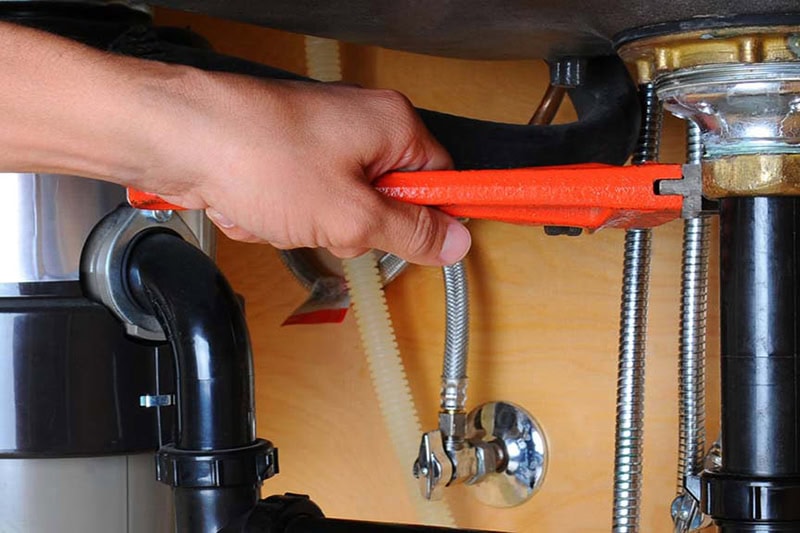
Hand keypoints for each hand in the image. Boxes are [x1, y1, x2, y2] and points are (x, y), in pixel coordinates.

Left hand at [137, 72, 470, 265]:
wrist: (181, 140)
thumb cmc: (259, 156)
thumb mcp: (351, 215)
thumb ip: (410, 232)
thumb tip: (454, 243)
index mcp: (392, 125)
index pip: (441, 180)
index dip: (430, 219)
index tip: (423, 245)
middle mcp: (361, 126)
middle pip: (389, 202)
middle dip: (355, 227)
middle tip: (331, 221)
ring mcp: (322, 142)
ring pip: (343, 212)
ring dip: (313, 226)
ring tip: (286, 211)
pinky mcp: (289, 159)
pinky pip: (306, 207)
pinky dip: (283, 218)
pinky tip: (261, 208)